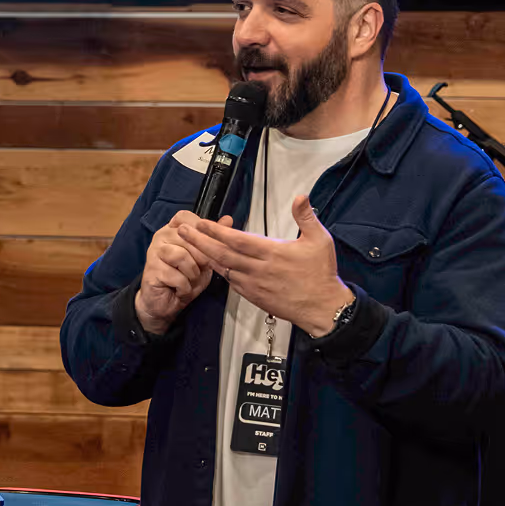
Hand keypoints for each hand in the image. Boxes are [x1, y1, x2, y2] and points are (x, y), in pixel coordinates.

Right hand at [135, 210, 226, 334]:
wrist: (164, 304)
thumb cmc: (184, 279)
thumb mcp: (204, 258)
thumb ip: (213, 238)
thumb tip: (228, 219)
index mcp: (172, 230)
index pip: (186, 217)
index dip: (199, 232)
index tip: (203, 249)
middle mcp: (161, 236)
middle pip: (189, 238)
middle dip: (201, 260)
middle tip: (198, 272)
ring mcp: (154, 252)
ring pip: (183, 256)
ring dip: (192, 274)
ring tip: (188, 281)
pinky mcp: (152, 269)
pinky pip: (177, 276)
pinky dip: (184, 287)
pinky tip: (179, 290)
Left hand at [176, 195, 352, 336]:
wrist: (322, 308)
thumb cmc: (321, 274)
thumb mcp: (320, 240)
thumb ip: (306, 217)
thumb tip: (300, 197)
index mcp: (272, 253)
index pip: (238, 241)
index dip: (217, 231)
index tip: (201, 223)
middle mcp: (258, 269)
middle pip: (222, 254)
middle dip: (199, 242)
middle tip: (182, 231)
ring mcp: (254, 284)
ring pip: (223, 269)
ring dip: (205, 256)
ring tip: (189, 245)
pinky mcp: (254, 296)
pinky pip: (231, 282)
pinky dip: (219, 271)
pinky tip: (211, 263)